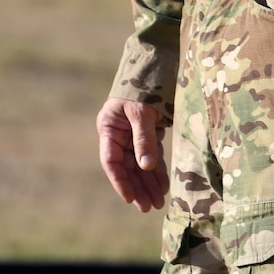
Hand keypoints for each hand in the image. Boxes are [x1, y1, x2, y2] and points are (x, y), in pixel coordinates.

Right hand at [96, 97, 168, 212]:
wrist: (156, 66)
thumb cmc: (144, 87)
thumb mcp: (141, 113)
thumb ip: (143, 140)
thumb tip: (145, 168)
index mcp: (109, 127)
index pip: (111, 160)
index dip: (120, 181)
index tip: (130, 198)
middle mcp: (118, 134)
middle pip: (126, 167)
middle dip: (138, 187)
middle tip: (149, 207)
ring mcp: (131, 135)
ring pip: (139, 165)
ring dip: (148, 183)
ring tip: (158, 202)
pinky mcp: (146, 134)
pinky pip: (150, 157)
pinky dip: (157, 171)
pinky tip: (164, 186)